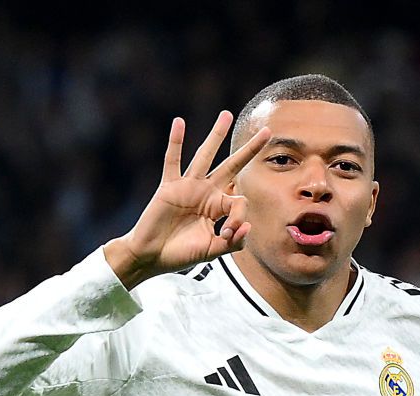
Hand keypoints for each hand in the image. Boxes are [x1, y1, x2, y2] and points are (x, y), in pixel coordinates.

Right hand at [104, 111, 270, 288]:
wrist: (151, 257)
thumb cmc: (180, 255)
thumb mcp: (212, 251)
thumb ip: (233, 242)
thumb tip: (248, 226)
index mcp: (218, 207)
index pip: (239, 201)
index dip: (239, 217)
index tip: (227, 234)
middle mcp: (206, 192)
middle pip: (232, 166)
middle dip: (250, 150)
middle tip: (268, 131)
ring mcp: (188, 187)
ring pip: (205, 156)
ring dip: (216, 135)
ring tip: (226, 115)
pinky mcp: (169, 187)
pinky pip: (172, 161)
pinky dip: (175, 142)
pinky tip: (179, 122)